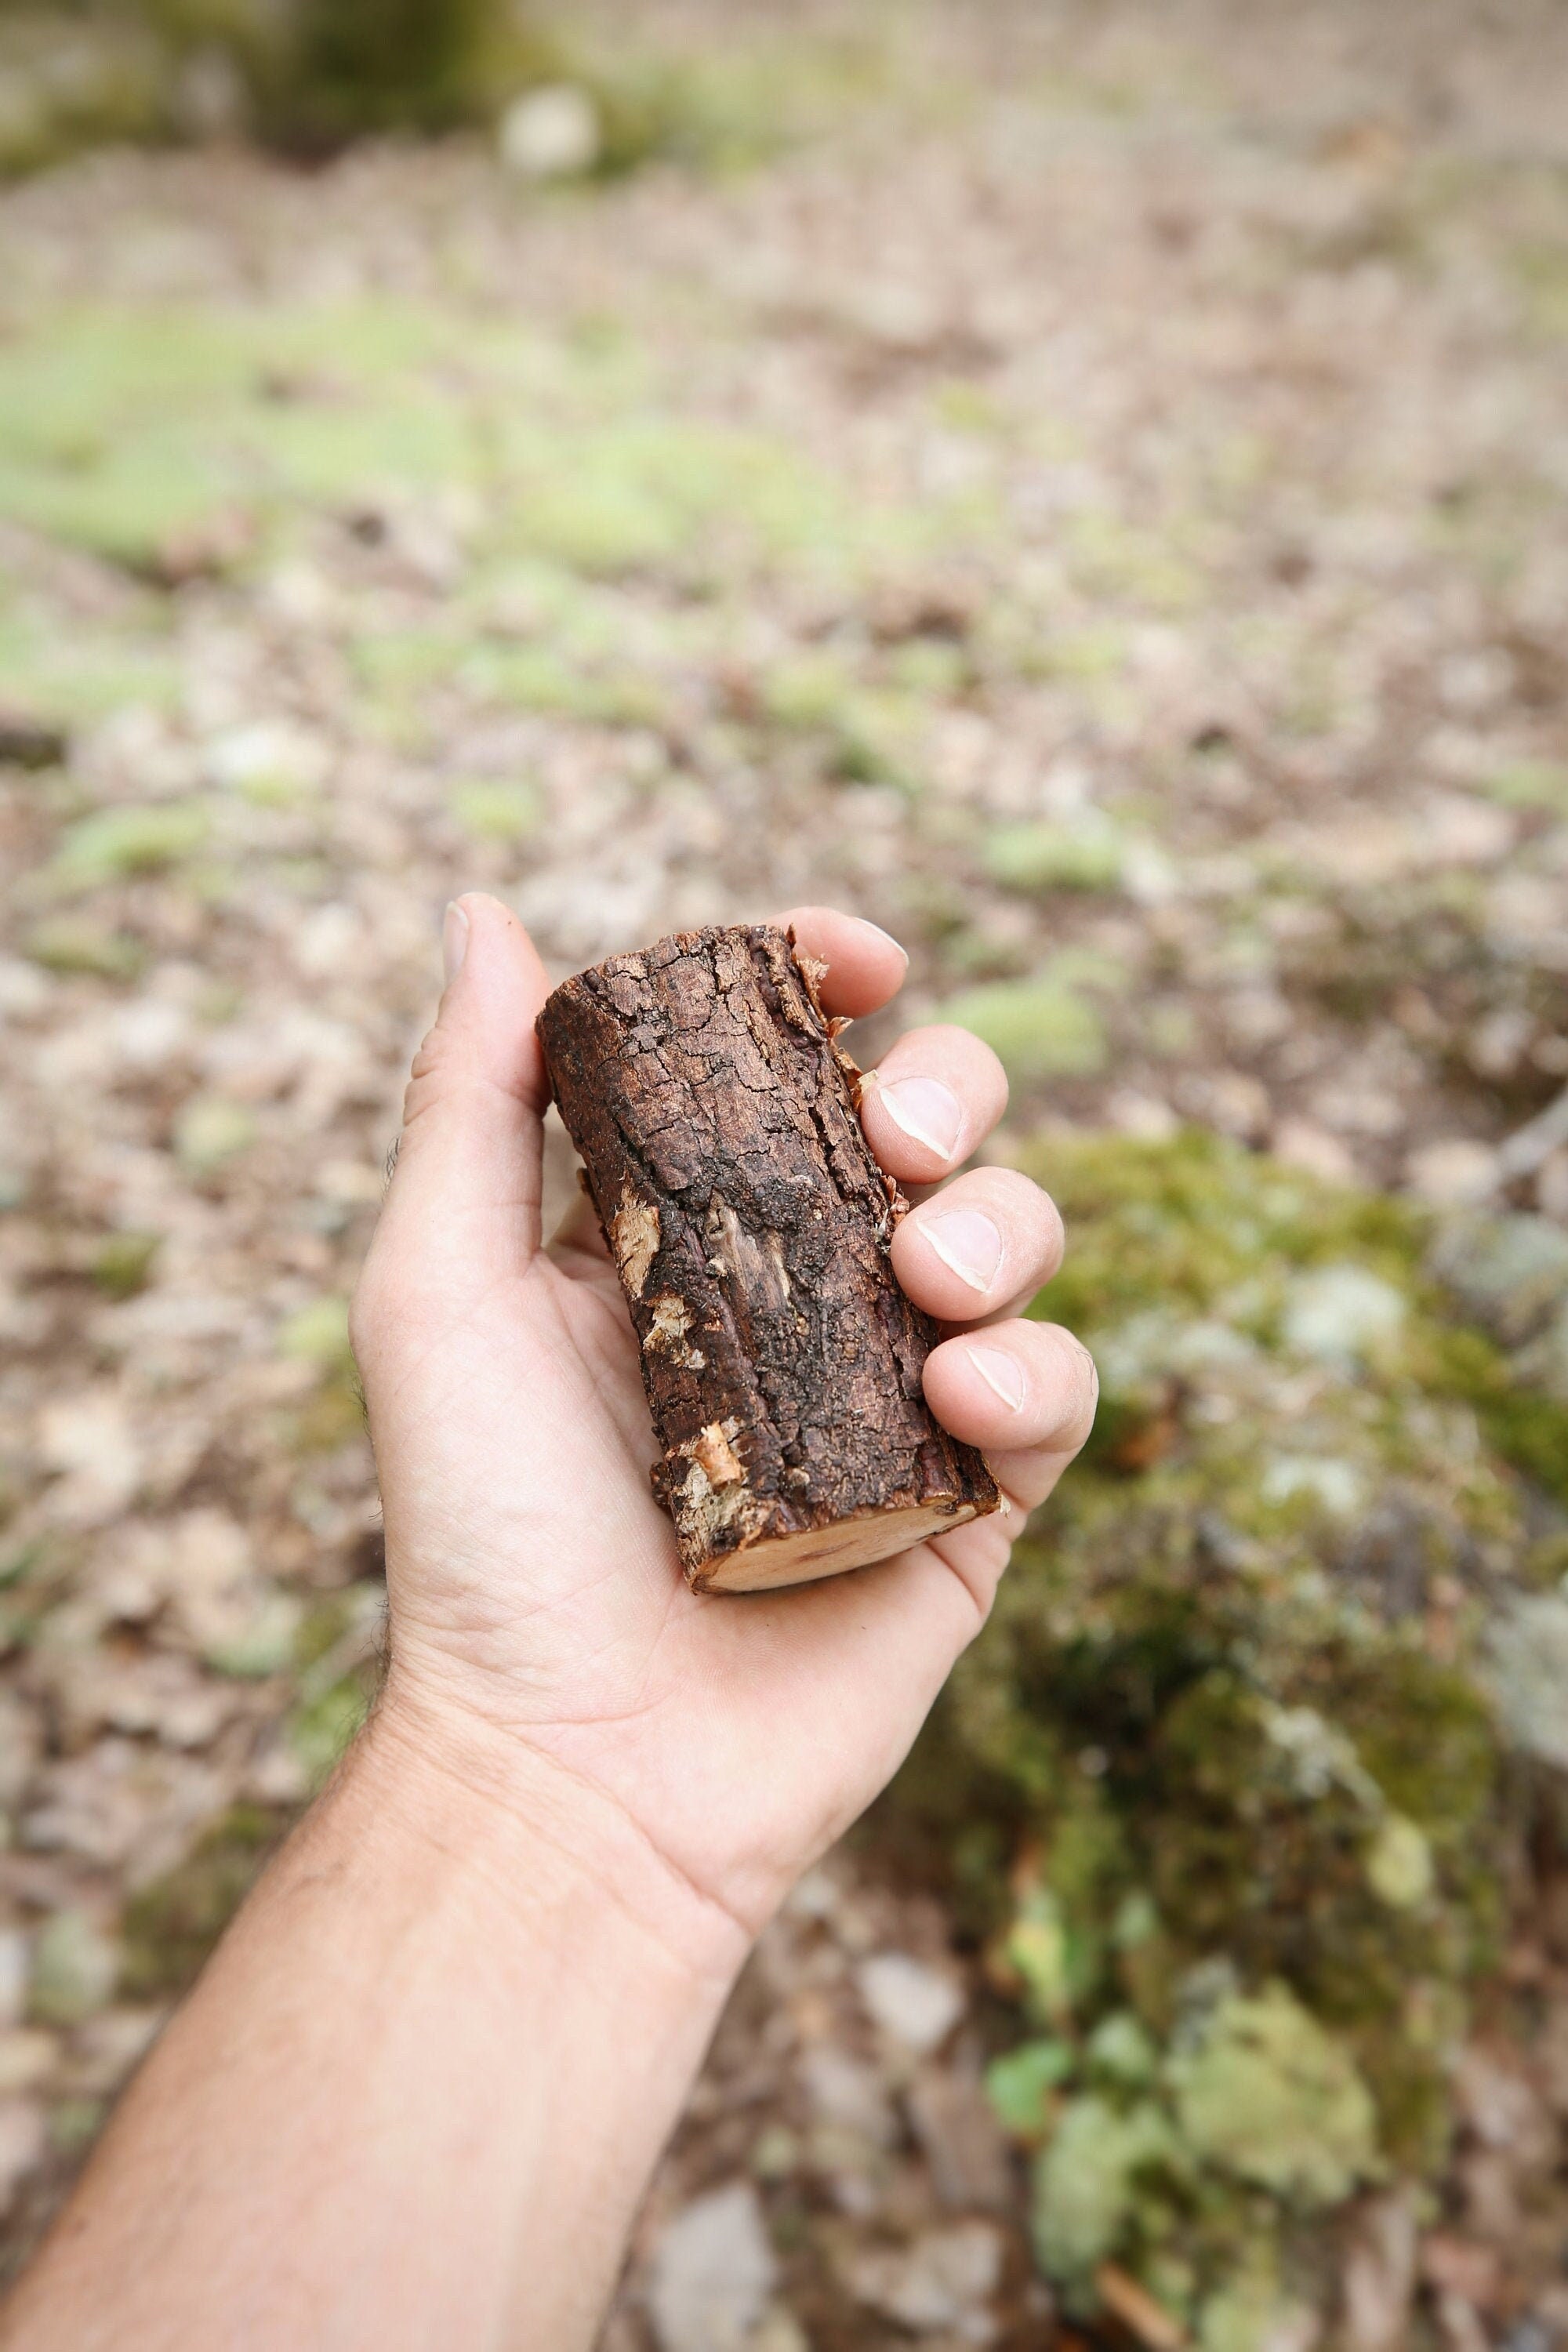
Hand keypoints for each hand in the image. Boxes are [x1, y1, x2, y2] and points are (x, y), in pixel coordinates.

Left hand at [352, 896, 1095, 1967]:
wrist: (574, 1769)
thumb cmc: (482, 1533)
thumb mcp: (436, 1292)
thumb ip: (466, 1101)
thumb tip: (480, 908)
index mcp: (678, 1226)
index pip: (779, 1059)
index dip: (827, 980)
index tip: (856, 958)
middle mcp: (797, 1293)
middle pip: (928, 1121)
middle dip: (944, 1087)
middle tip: (897, 1138)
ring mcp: (892, 1394)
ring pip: (1013, 1235)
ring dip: (998, 1220)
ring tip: (924, 1278)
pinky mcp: (969, 1503)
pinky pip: (1054, 1391)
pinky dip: (1031, 1373)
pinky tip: (959, 1403)